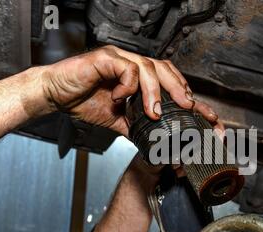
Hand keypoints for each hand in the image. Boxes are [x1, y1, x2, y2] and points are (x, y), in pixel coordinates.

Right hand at [40, 45, 222, 134]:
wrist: (56, 95)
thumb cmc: (85, 101)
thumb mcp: (118, 121)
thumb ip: (137, 127)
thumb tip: (155, 143)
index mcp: (140, 80)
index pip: (172, 85)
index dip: (191, 98)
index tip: (207, 116)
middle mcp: (133, 67)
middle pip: (167, 69)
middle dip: (180, 88)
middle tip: (188, 107)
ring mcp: (121, 59)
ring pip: (149, 67)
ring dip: (155, 91)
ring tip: (154, 111)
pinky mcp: (105, 58)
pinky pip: (126, 67)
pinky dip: (128, 85)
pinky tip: (121, 98)